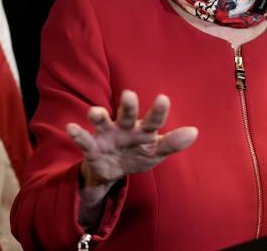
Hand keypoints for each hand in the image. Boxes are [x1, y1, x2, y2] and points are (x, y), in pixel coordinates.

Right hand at [66, 90, 197, 187]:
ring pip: (102, 122)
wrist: (112, 170)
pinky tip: (72, 128)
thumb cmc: (137, 154)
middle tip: (129, 95)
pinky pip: (84, 140)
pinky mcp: (92, 147)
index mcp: (143, 129)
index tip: (163, 98)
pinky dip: (78, 134)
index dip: (158, 110)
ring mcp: (107, 135)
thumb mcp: (155, 152)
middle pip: (126, 114)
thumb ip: (172, 143)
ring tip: (95, 112)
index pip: (153, 120)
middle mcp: (124, 127)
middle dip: (127, 106)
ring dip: (98, 116)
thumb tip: (194, 132)